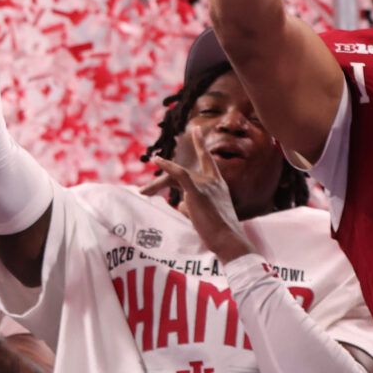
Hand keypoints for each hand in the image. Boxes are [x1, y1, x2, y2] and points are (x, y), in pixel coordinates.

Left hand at [140, 136, 253, 263]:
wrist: (229, 241)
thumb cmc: (220, 234)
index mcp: (219, 185)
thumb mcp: (207, 215)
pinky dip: (167, 166)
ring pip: (174, 177)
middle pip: (182, 172)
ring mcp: (205, 185)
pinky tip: (157, 160)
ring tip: (143, 192)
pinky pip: (179, 174)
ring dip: (156, 185)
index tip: (195, 130)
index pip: (208, 160)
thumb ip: (193, 205)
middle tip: (146, 189)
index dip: (200, 145)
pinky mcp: (196, 192)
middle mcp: (213, 181)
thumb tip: (180, 204)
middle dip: (163, 178)